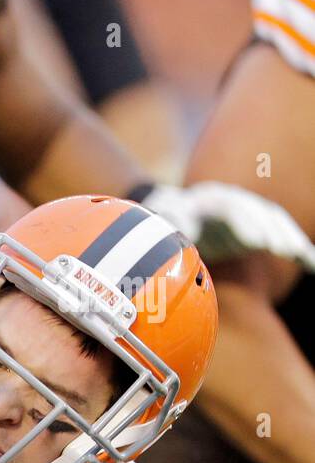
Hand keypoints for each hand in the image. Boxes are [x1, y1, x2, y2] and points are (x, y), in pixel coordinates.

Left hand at [141, 182, 314, 269]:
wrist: (178, 211)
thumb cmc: (167, 219)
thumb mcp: (163, 219)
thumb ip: (172, 222)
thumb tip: (183, 229)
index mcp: (211, 199)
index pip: (232, 210)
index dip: (246, 224)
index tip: (257, 242)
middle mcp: (236, 201)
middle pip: (261, 214)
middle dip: (274, 231)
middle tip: (288, 251)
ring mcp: (251, 212)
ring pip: (275, 223)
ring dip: (291, 239)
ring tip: (304, 258)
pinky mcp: (259, 227)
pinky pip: (281, 236)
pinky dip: (297, 248)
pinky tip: (311, 263)